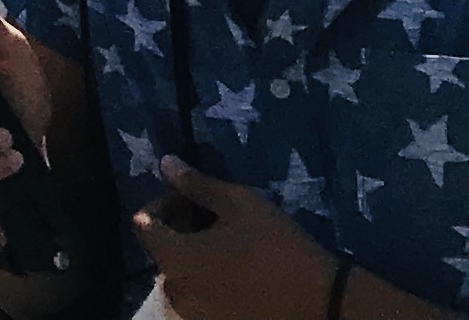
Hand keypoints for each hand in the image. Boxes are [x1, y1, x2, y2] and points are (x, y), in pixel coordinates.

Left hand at [138, 159, 335, 318]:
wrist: (324, 303)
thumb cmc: (278, 248)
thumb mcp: (240, 204)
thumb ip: (197, 185)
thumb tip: (165, 163)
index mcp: (174, 259)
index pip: (144, 224)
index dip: (164, 204)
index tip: (192, 198)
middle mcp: (177, 292)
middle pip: (163, 252)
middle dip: (179, 229)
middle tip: (212, 217)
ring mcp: (197, 315)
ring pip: (182, 278)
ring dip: (193, 257)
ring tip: (227, 244)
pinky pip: (201, 300)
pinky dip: (209, 282)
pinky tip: (238, 272)